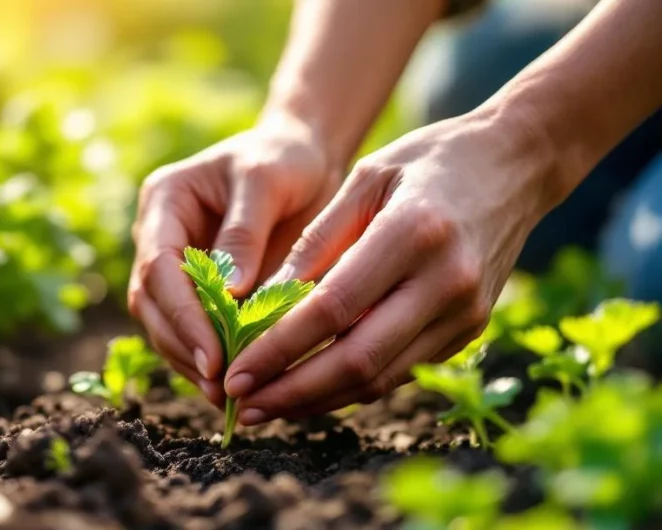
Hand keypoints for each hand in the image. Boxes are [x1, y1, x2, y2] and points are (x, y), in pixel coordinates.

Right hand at [128, 116, 342, 405]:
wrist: (301, 158)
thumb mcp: (265, 180)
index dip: (182, 315)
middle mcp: (159, 236)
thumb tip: (230, 294)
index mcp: (164, 202)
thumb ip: (244, 232)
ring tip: (227, 396)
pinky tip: (234, 383)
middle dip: (184, 346)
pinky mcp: (199, 288)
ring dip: (191, 361)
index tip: (213, 354)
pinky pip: (193, 330)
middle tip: (221, 385)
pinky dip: (209, 358)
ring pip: (165, 324)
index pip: (158, 267)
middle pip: (152, 304)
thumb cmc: (283, 158)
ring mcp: (176, 265)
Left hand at [224, 109, 559, 422]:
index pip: (333, 310)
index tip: (235, 371)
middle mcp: (446, 283)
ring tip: (267, 405)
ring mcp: (465, 314)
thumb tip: (262, 303)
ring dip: (319, 400)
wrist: (517, 167)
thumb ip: (316, 240)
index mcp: (414, 233)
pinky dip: (352, 386)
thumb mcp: (366, 178)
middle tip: (243, 406)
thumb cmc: (429, 160)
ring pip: (381, 379)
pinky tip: (312, 388)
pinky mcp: (470, 330)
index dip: (279, 349)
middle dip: (292, 392)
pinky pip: (401, 371)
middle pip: (357, 360)